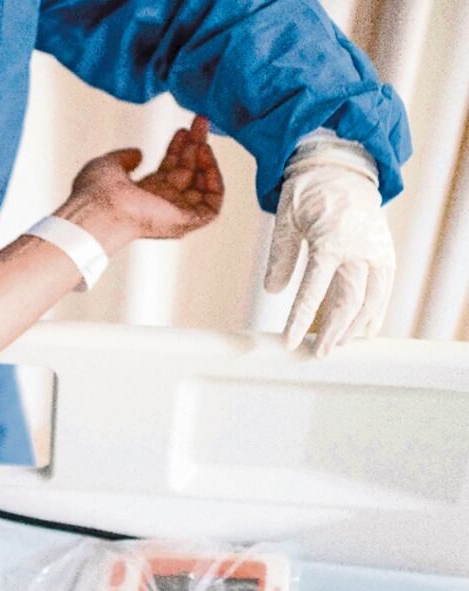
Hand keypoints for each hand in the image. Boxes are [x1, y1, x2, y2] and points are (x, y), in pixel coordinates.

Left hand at [58, 116, 223, 246]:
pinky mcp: (185, 222)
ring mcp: (174, 214)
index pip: (169, 169)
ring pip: (202, 187)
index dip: (178, 148)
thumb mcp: (109, 164)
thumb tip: (139, 153)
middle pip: (187, 173)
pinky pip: (212, 206)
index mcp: (143, 194)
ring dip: (207, 161)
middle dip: (195, 146)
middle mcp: (160, 205)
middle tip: (201, 122)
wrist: (99, 209)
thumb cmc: (96, 191)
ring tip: (203, 139)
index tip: (182, 129)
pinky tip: (207, 159)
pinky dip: (215, 183)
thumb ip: (125, 158)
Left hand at [265, 161, 393, 355]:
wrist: (342, 169)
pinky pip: (384, 289)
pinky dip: (376, 312)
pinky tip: (364, 330)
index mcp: (331, 240)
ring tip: (338, 345)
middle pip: (350, 301)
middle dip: (335, 331)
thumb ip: (280, 257)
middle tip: (319, 353)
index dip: (301, 320)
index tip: (291, 342)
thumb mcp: (285, 220)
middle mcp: (359, 248)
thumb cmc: (308, 194)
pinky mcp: (385, 253)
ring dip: (355, 327)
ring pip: (372, 299)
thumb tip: (273, 290)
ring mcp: (377, 251)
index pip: (314, 290)